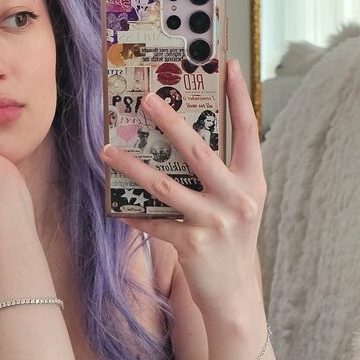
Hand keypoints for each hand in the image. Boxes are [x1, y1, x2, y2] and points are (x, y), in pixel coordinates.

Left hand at [100, 60, 266, 312]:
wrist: (234, 294)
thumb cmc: (230, 241)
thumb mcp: (237, 203)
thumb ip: (219, 174)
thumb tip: (182, 138)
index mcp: (252, 182)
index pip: (248, 130)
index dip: (239, 97)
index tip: (227, 65)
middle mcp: (238, 199)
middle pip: (199, 150)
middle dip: (169, 122)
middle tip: (146, 99)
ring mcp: (215, 222)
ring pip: (165, 185)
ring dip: (132, 166)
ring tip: (107, 149)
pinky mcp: (192, 245)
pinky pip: (153, 222)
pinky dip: (131, 213)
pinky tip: (112, 204)